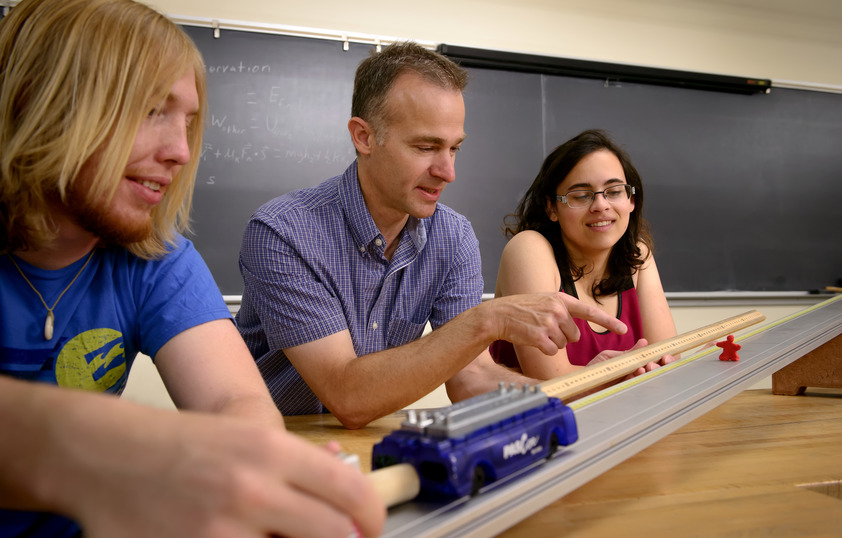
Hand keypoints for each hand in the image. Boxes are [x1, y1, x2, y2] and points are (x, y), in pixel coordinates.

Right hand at [65, 410, 384, 537]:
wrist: (106, 454)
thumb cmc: (180, 444)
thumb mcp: (246, 434)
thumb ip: (298, 460)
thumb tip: (344, 476)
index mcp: (271, 450)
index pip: (351, 491)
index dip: (372, 516)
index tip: (371, 527)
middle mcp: (253, 489)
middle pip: (334, 534)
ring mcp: (222, 529)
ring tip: (278, 535)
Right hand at [490, 292, 626, 354]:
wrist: (498, 314)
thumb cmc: (520, 309)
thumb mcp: (543, 301)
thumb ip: (562, 309)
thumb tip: (575, 330)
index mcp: (560, 299)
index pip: (590, 311)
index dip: (608, 322)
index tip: (624, 330)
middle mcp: (557, 309)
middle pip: (575, 335)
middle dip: (563, 336)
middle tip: (545, 328)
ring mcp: (549, 323)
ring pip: (564, 344)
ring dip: (552, 342)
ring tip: (536, 331)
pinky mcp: (540, 336)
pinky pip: (552, 351)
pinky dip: (544, 349)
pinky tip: (532, 339)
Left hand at [589, 339, 675, 379]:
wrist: (581, 383)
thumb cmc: (595, 370)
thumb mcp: (611, 357)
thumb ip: (628, 353)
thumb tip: (644, 342)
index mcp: (634, 365)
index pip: (653, 362)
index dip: (663, 359)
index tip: (665, 356)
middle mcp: (634, 376)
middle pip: (655, 372)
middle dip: (659, 366)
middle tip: (655, 363)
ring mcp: (630, 385)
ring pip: (646, 380)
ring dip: (648, 373)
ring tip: (645, 368)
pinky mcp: (623, 393)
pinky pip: (633, 387)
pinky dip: (636, 379)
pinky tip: (637, 374)